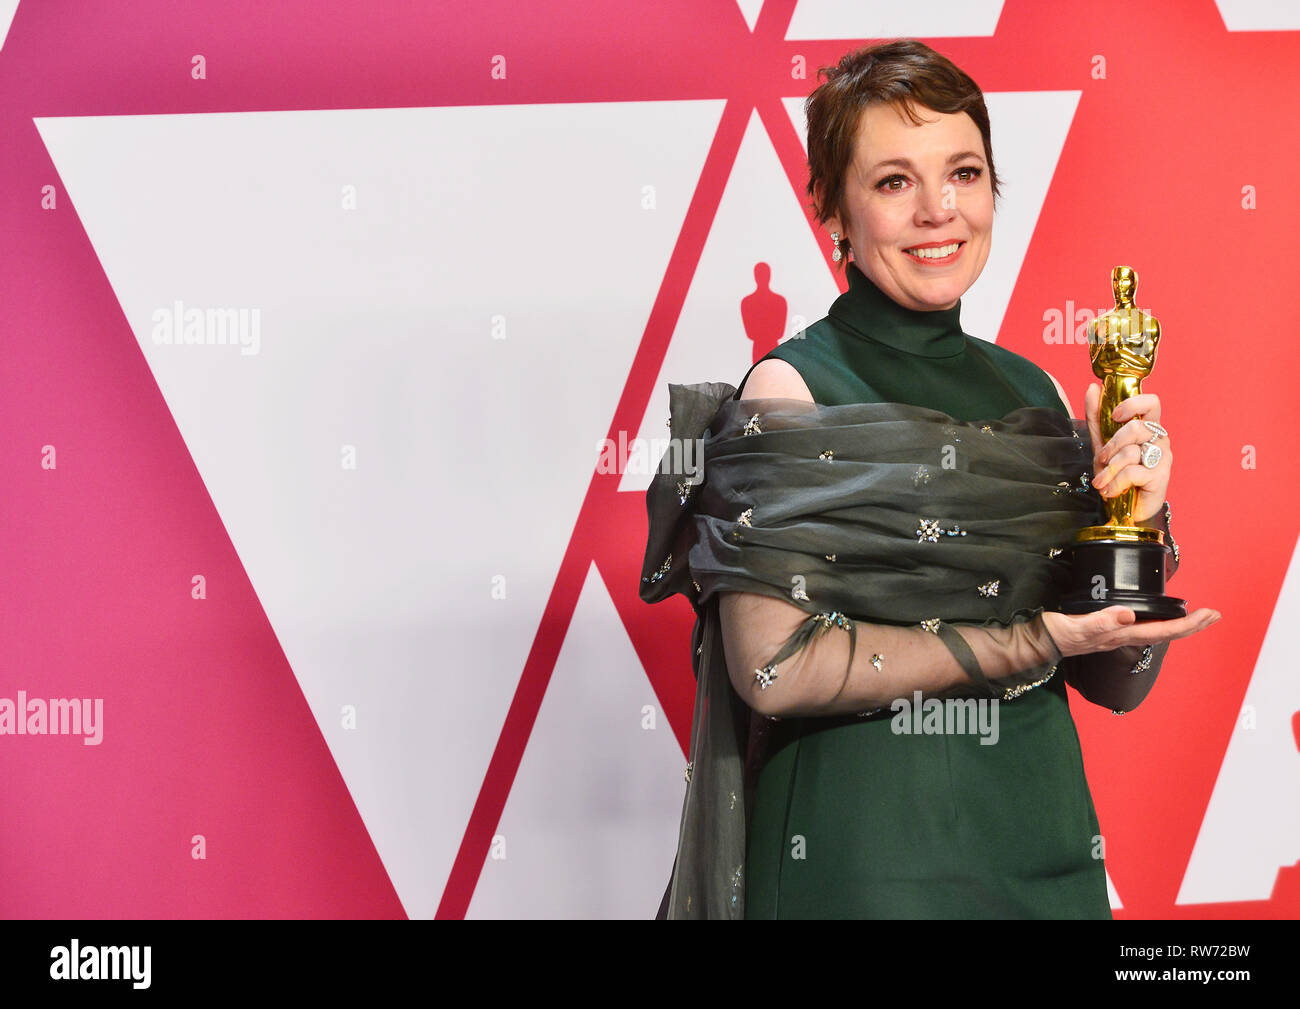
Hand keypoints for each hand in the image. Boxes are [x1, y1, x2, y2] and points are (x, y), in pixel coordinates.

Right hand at [1042, 605, 1219, 658]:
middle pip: (1165, 633)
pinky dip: (1158, 621)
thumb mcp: (1073, 626)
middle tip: (1215, 614)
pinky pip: (1141, 626)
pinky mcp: (1107, 627)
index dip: (1187, 624)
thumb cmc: (1053, 636)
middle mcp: (1121, 635)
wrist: (1036, 644)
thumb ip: (1099, 621)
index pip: (1161, 630)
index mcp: (1118, 634)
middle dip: (1192, 625)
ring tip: (1197, 615)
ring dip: (1179, 624)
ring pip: (1156, 630)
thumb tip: (1129, 615)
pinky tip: (1158, 616)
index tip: (1208, 614)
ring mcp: (1115, 633)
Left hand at [1085, 384, 1169, 523]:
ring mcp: (1162, 457)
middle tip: (1101, 459)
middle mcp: (1159, 439)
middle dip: (1111, 445)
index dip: (1133, 403)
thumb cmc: (1117, 473)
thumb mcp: (1101, 443)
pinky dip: (1115, 483)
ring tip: (1102, 481)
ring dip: (1109, 469)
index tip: (1116, 415)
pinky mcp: (1160, 477)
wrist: (1124, 508)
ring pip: (1131, 452)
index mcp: (1148, 427)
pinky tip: (1111, 491)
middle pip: (1136, 428)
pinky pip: (1132, 472)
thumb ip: (1097, 416)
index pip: (1151, 402)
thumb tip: (1093, 388)